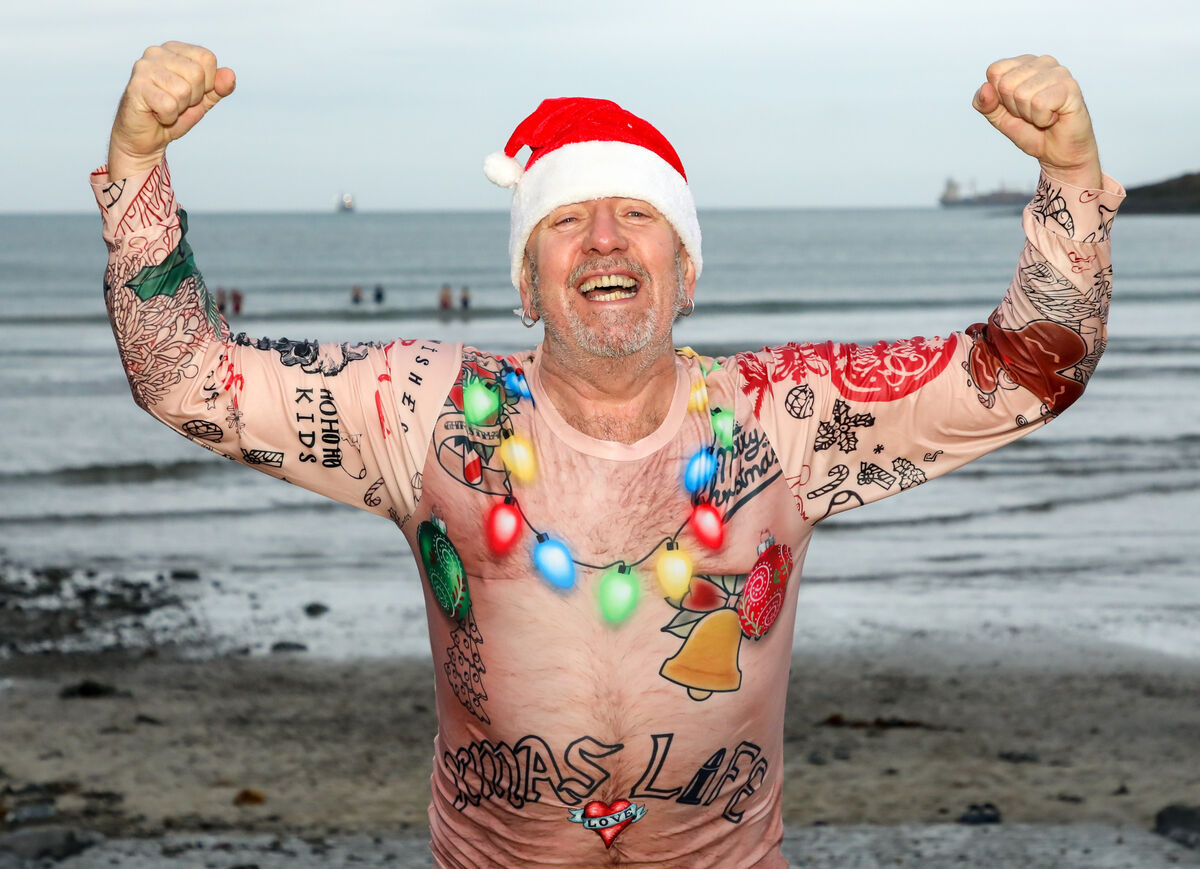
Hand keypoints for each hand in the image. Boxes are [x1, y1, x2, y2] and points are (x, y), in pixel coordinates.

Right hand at [108, 41, 235, 179]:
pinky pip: (169, 105)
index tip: (191, 93)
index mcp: (174, 49)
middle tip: (177, 103)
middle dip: (193, 97)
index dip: (207, 83)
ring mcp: (143, 67)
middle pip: (197, 73)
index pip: (207, 58)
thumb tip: (230, 74)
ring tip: (166, 108)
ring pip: (183, 90)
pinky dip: (168, 117)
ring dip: (179, 107)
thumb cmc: (174, 114)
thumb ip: (219, 87)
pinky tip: (157, 114)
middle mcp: (156, 52)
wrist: (147, 137)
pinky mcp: (136, 86)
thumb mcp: (203, 99)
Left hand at [972, 55, 1100, 189]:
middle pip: (1006, 84)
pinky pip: (1040, 104)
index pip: (994, 71)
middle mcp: (1043, 62)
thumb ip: (985, 104)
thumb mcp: (999, 118)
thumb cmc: (1031, 131)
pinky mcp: (1070, 86)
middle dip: (1014, 108)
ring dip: (1029, 114)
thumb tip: (985, 88)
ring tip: (1043, 115)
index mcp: (1024, 63)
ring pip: (1022, 94)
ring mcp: (1059, 72)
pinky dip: (1042, 119)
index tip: (1016, 106)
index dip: (999, 97)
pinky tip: (1054, 117)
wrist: (1058, 152)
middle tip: (1031, 113)